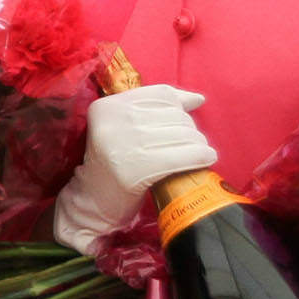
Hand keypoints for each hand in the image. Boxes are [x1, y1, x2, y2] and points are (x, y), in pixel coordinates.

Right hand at [53, 85, 217, 255]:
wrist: (93, 204)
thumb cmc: (115, 165)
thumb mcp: (124, 130)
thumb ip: (156, 110)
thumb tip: (197, 99)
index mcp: (108, 107)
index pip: (160, 95)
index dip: (181, 105)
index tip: (188, 118)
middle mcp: (114, 121)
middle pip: (174, 115)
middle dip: (190, 130)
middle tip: (192, 145)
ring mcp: (123, 145)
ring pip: (182, 134)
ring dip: (199, 144)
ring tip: (200, 154)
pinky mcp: (135, 170)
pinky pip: (181, 156)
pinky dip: (200, 157)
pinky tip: (206, 160)